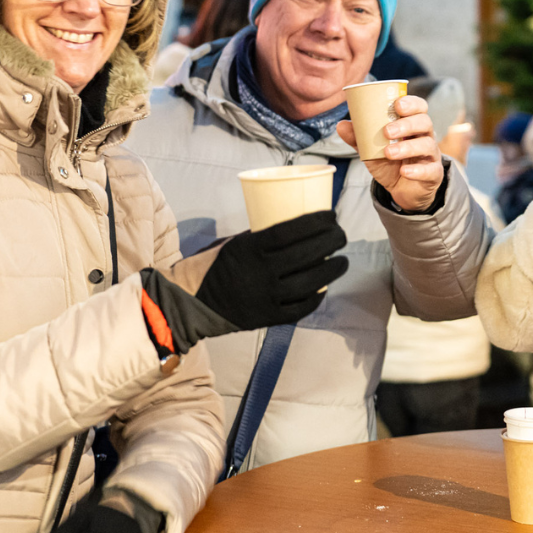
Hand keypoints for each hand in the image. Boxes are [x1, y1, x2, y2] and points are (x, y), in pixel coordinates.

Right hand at [143, 210, 348, 352]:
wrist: (191, 302)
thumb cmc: (215, 265)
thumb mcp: (235, 242)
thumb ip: (263, 238)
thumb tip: (298, 230)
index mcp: (251, 248)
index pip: (293, 230)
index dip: (318, 221)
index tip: (332, 215)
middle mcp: (261, 272)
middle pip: (308, 254)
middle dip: (332, 241)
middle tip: (341, 235)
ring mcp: (266, 297)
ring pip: (311, 281)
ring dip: (332, 269)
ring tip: (341, 260)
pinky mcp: (269, 317)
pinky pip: (301, 307)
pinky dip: (317, 296)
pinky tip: (325, 287)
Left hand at [338, 95, 443, 211]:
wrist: (402, 190)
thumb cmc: (390, 163)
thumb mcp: (372, 150)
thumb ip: (359, 138)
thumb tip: (341, 125)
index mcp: (412, 125)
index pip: (419, 107)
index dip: (411, 103)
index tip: (397, 104)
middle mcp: (425, 136)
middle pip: (424, 122)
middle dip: (406, 124)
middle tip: (387, 131)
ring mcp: (431, 155)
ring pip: (427, 145)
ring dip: (407, 147)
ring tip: (389, 152)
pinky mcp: (433, 174)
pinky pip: (430, 170)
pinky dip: (417, 170)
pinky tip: (404, 172)